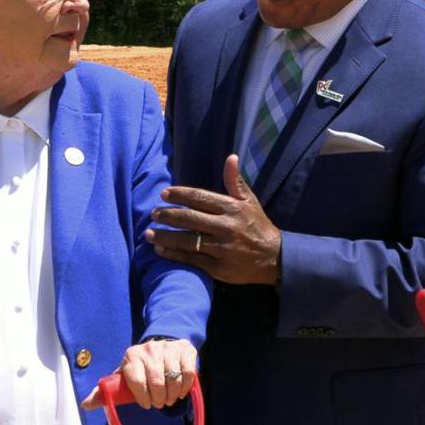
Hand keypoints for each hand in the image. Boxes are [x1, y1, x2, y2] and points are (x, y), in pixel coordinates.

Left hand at [81, 338, 196, 410]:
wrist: (163, 343)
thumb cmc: (140, 367)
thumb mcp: (123, 377)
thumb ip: (104, 392)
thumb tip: (85, 405)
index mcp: (131, 356)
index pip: (136, 381)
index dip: (142, 397)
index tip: (145, 403)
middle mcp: (149, 349)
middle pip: (157, 382)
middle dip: (158, 399)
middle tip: (158, 402)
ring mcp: (168, 348)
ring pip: (173, 379)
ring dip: (171, 395)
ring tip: (168, 398)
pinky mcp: (185, 350)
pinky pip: (188, 374)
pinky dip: (184, 387)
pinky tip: (179, 390)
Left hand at [144, 154, 281, 284]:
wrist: (274, 258)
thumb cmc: (257, 226)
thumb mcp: (249, 202)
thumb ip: (235, 181)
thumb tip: (231, 157)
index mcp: (232, 208)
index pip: (200, 198)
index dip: (180, 195)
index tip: (164, 194)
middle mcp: (226, 227)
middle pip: (190, 219)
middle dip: (168, 215)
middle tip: (153, 213)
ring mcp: (221, 248)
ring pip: (187, 241)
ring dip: (165, 237)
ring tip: (150, 233)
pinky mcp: (217, 267)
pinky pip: (191, 260)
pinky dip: (174, 255)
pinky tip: (161, 250)